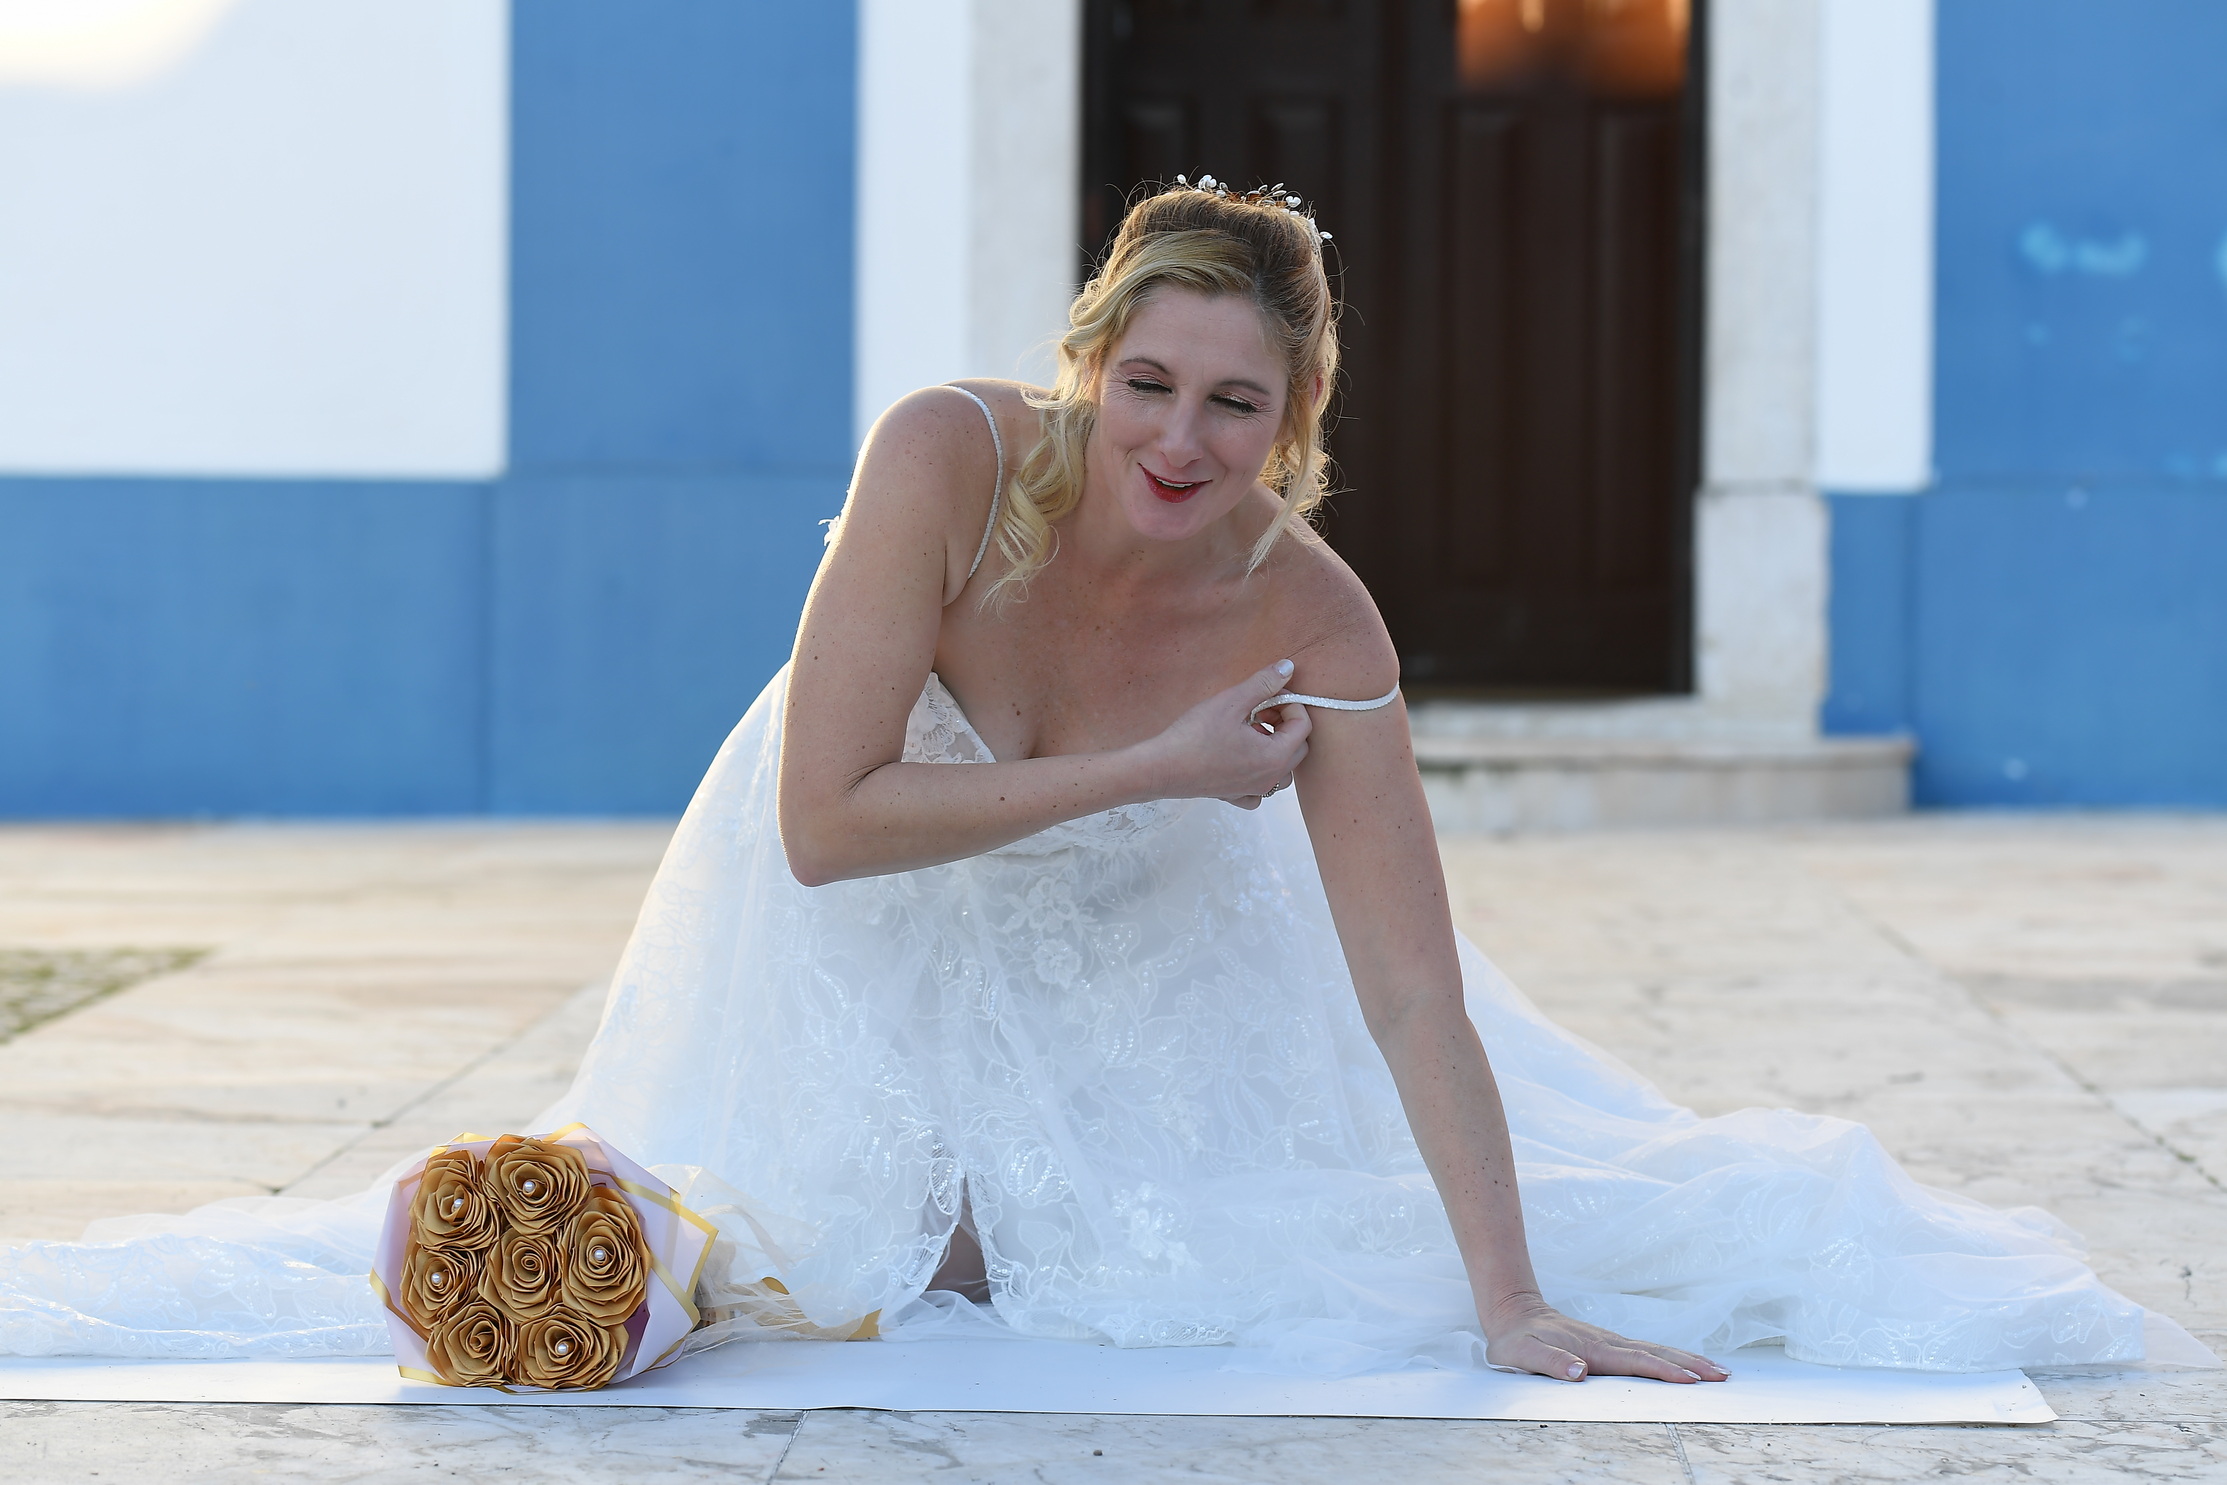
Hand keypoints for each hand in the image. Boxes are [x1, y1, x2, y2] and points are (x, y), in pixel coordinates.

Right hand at [1133, 661, 1312, 808]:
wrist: (1161, 768)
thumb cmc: (1194, 736)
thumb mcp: (1232, 702)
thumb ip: (1263, 684)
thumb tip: (1288, 668)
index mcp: (1275, 756)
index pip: (1303, 725)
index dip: (1289, 703)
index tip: (1265, 696)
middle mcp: (1270, 778)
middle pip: (1297, 747)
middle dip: (1283, 723)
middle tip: (1257, 709)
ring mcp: (1253, 790)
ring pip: (1282, 768)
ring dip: (1273, 746)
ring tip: (1248, 731)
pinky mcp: (1235, 796)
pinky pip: (1260, 788)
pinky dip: (1257, 772)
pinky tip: (1240, 757)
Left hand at [1483, 1292, 1727, 1383]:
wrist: (1513, 1312)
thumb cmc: (1516, 1340)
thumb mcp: (1523, 1354)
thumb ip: (1550, 1362)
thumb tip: (1579, 1372)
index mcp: (1593, 1349)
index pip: (1637, 1361)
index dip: (1665, 1371)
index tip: (1693, 1380)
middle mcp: (1608, 1343)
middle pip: (1657, 1353)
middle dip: (1691, 1365)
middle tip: (1723, 1376)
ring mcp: (1611, 1342)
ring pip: (1656, 1350)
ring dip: (1688, 1360)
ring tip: (1718, 1370)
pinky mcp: (1609, 1344)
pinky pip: (1647, 1352)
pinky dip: (1671, 1357)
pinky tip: (1683, 1363)